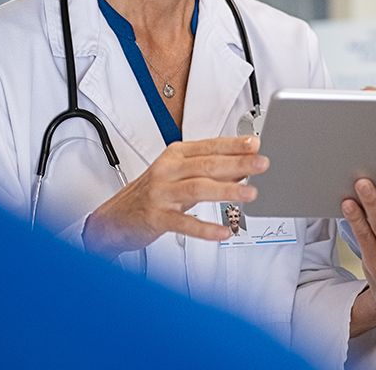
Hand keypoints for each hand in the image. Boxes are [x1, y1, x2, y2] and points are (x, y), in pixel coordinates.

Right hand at [82, 136, 267, 257]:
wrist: (114, 219)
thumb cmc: (150, 194)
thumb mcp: (178, 175)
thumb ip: (208, 172)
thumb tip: (242, 170)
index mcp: (175, 155)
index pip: (209, 146)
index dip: (234, 144)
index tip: (256, 143)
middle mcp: (168, 170)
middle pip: (207, 165)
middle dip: (238, 164)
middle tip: (261, 164)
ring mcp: (161, 193)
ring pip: (198, 188)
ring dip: (227, 191)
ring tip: (250, 194)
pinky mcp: (156, 218)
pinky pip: (185, 223)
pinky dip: (206, 228)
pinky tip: (224, 231)